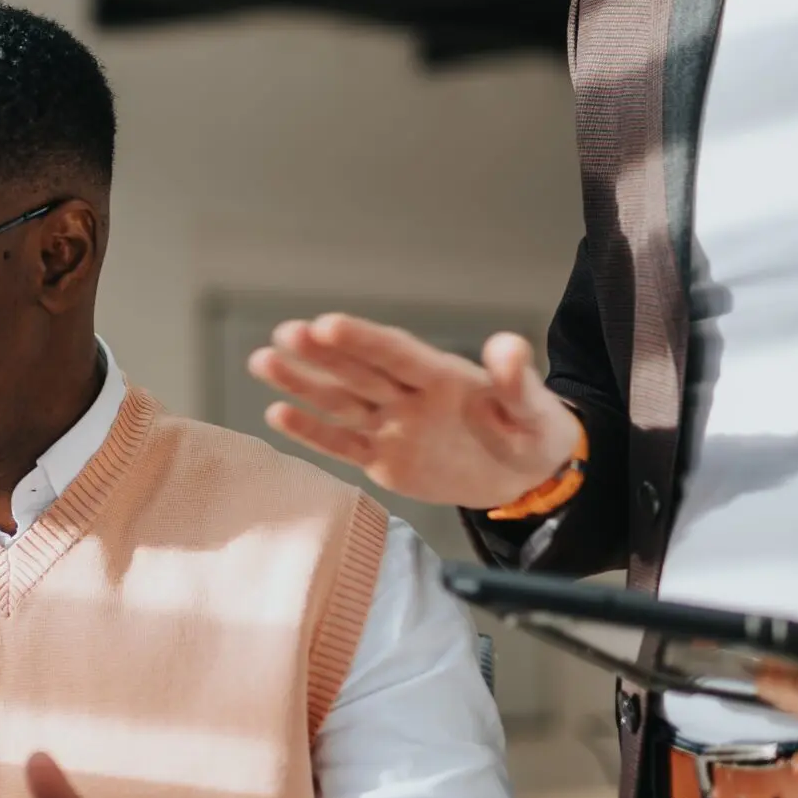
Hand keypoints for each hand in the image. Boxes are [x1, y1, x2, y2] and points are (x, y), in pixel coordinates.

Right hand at [249, 314, 581, 509]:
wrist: (526, 474)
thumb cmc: (532, 431)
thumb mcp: (534, 409)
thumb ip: (516, 380)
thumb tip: (508, 345)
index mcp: (440, 375)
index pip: (394, 353)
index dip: (361, 339)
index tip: (327, 323)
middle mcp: (406, 395)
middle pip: (357, 371)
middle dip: (321, 354)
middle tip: (284, 334)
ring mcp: (391, 426)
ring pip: (340, 402)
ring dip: (302, 383)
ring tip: (263, 361)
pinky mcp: (383, 459)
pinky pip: (344, 445)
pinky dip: (312, 432)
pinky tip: (278, 414)